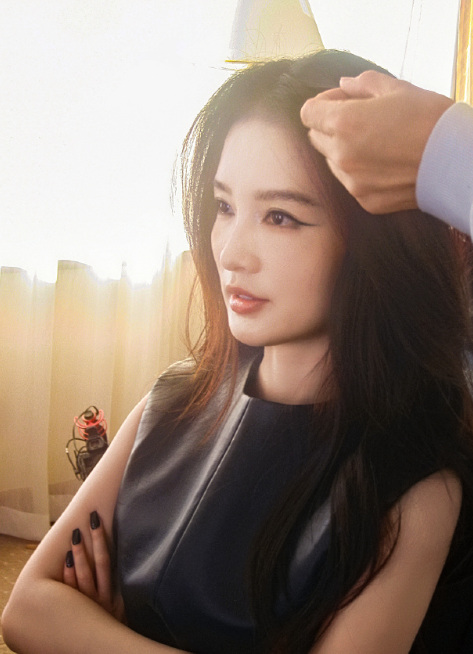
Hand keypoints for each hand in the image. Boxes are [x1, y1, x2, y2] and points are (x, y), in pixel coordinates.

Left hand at [63, 511, 125, 622]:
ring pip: (81, 578)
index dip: (102, 540)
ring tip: (74, 538)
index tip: (98, 521)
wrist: (107, 650)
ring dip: (77, 557)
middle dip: (91, 542)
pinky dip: (67, 577)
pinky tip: (65, 563)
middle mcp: (99, 599)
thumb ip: (123, 589)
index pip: (107, 561)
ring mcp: (87, 606)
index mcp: (112, 594)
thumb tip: (133, 563)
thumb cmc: (116, 628)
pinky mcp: (77, 614)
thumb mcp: (122, 608)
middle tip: (86, 521)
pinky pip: (69, 594)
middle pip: (95, 565)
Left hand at [300, 71, 453, 213]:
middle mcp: (340, 155)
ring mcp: (351, 181)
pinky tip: (383, 163)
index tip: (340, 100)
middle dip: (330, 125)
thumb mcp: (398, 89)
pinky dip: (358, 171)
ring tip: (375, 142)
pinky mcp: (364, 200)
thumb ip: (363, 85)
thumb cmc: (430, 119)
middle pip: (316, 137)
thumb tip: (343, 85)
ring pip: (331, 161)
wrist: (455, 161)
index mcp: (343, 122)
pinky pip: (349, 181)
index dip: (322, 103)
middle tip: (360, 118)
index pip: (308, 113)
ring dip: (342, 149)